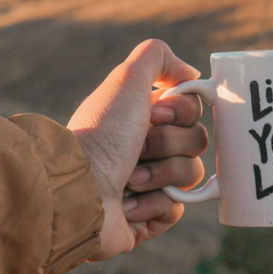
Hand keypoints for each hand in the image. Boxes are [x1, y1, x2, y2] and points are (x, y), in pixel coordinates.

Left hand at [67, 39, 208, 260]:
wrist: (76, 191)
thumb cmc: (101, 134)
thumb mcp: (126, 79)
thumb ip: (157, 56)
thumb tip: (190, 72)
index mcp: (145, 117)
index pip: (193, 110)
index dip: (181, 112)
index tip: (154, 115)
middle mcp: (147, 147)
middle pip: (197, 140)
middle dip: (169, 144)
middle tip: (138, 148)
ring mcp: (150, 183)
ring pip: (191, 174)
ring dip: (160, 175)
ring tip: (129, 181)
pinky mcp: (149, 217)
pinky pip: (177, 208)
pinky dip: (153, 205)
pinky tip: (127, 203)